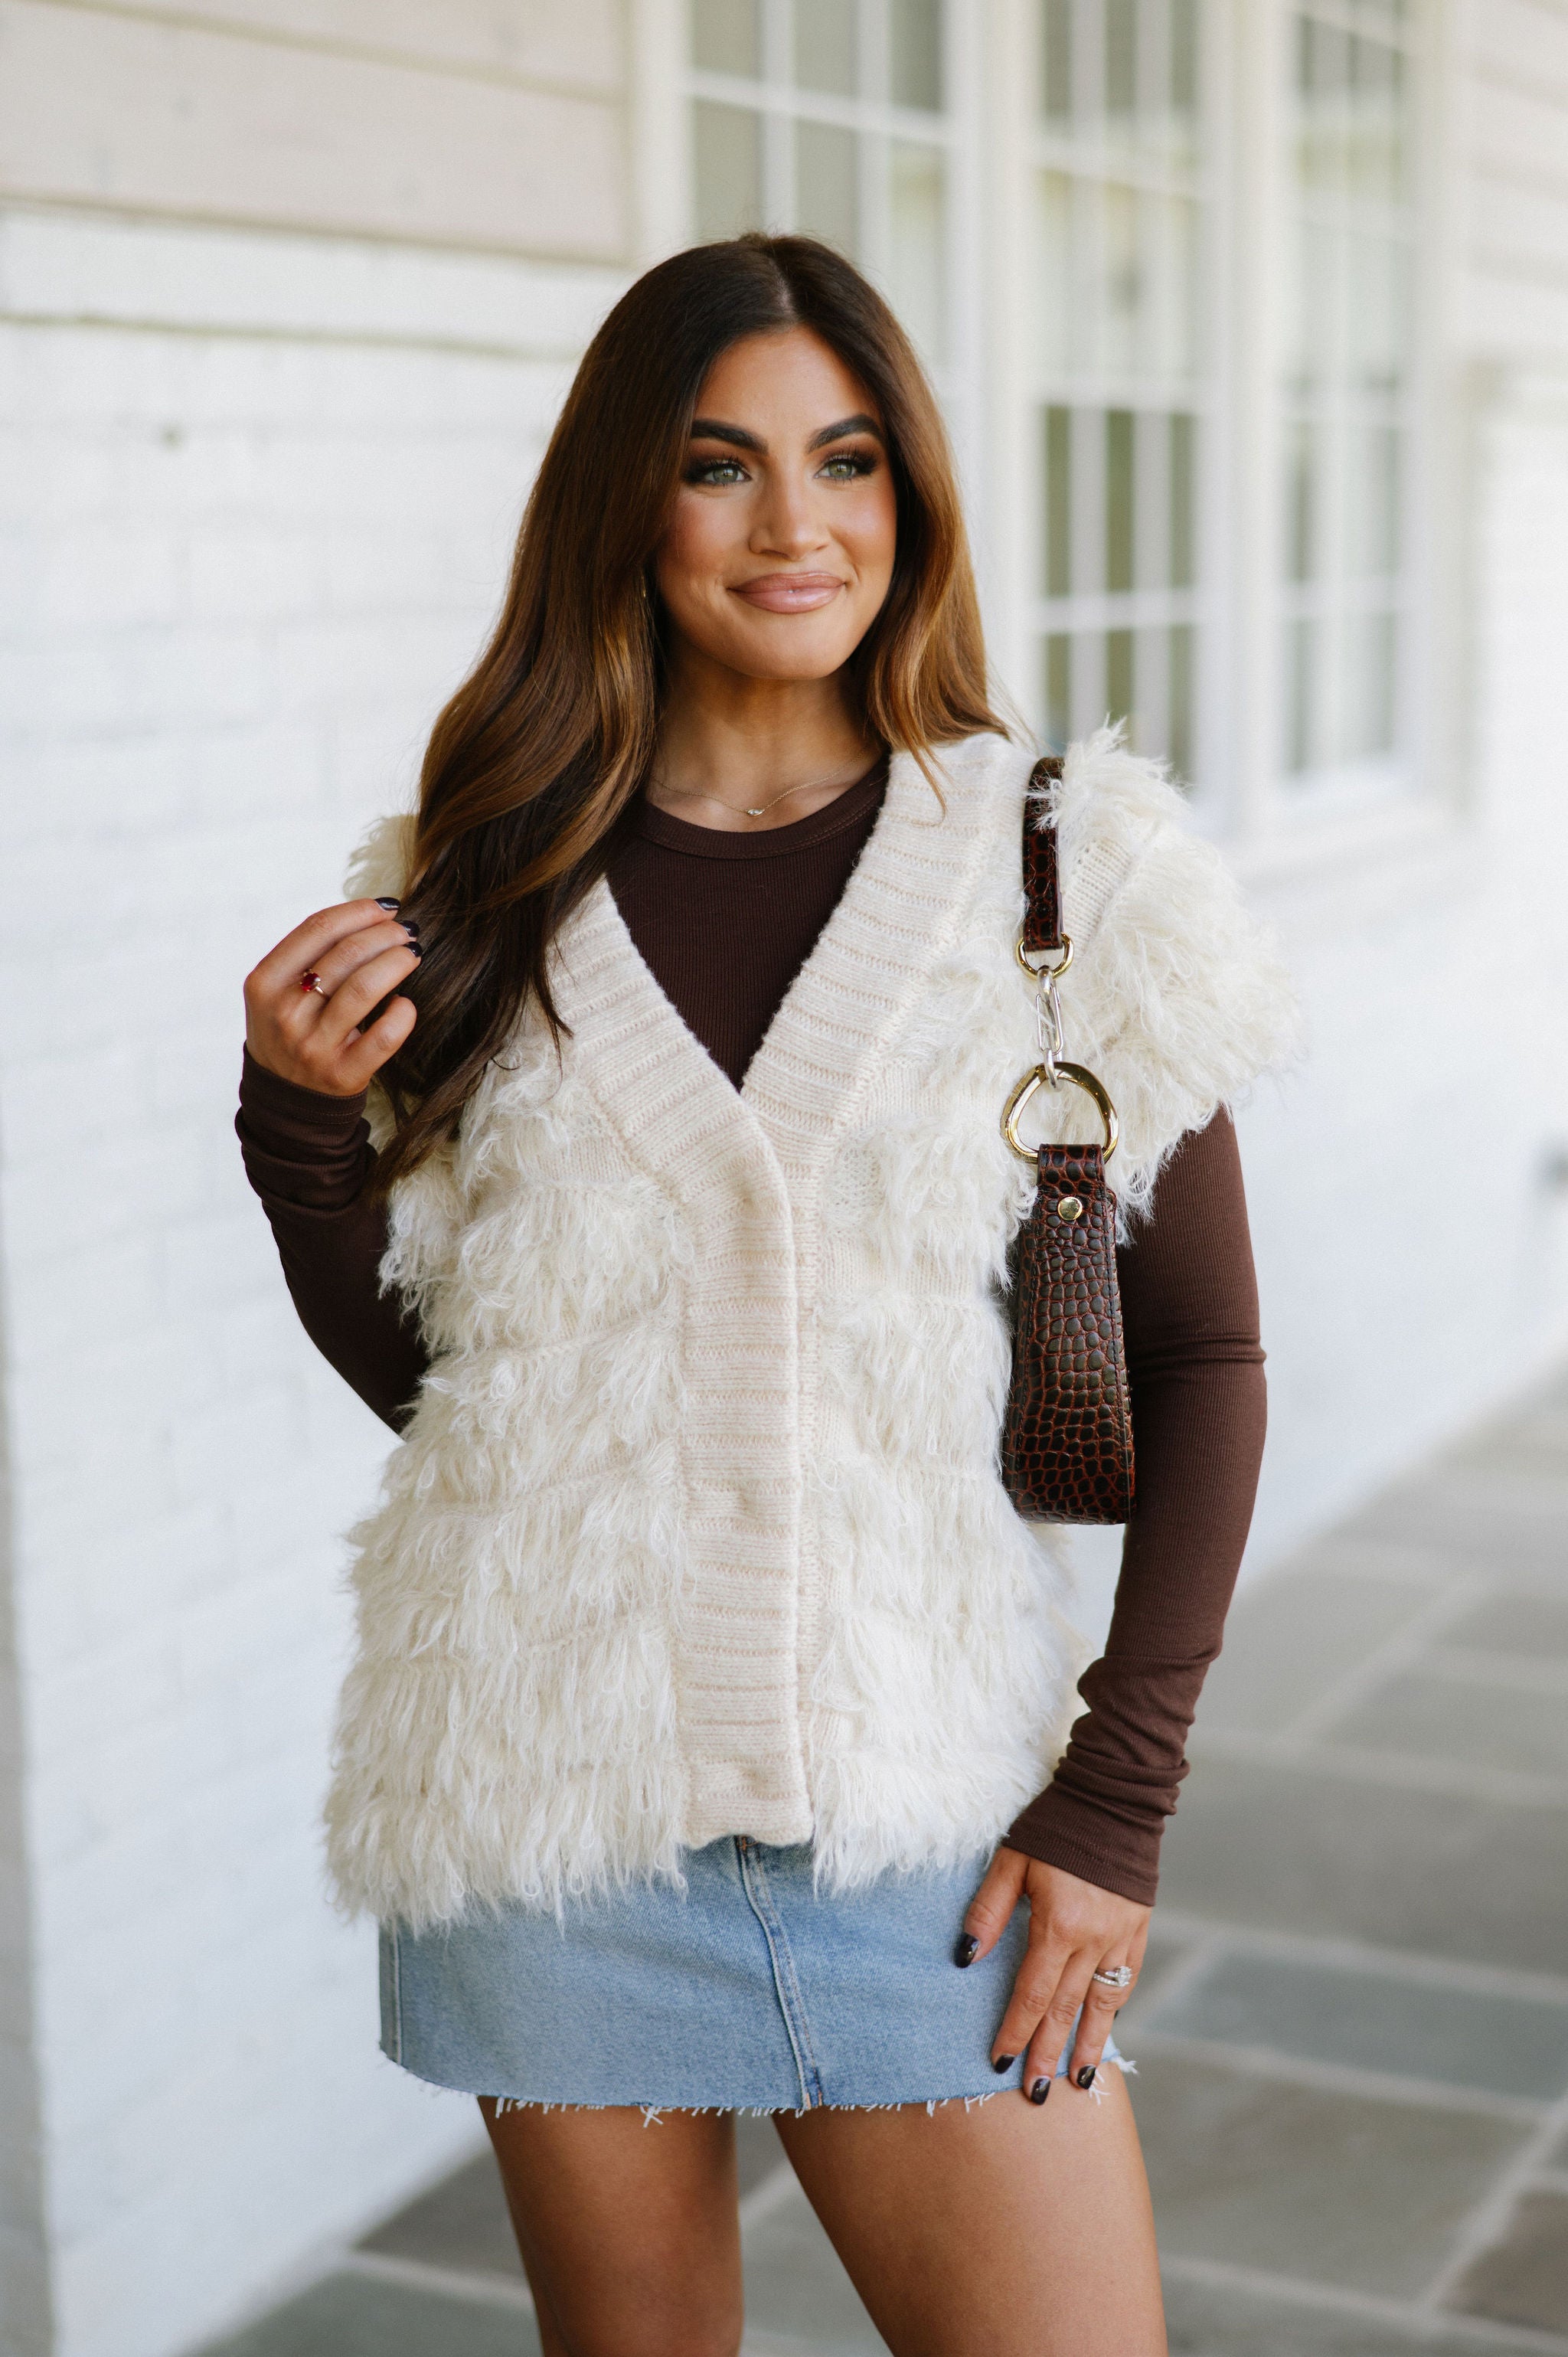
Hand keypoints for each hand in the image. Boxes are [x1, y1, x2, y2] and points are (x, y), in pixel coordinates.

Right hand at [244, 899, 420, 1096]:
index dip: (360, 911)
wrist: (285, 1101)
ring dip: (399, 962)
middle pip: (347, 953)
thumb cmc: (290, 1030)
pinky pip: (384, 1037)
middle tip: (407, 932)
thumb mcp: (276, 992)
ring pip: (366, 988)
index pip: (318, 928)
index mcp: (265, 983)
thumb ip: (308, 955)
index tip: (386, 908)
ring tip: (413, 955)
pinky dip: (403, 1014)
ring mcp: (313, 1046)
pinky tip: (406, 1004)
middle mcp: (285, 1013)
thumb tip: (373, 913)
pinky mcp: (342, 1074)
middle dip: (387, 934)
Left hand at [960, 1846, 1148, 2102]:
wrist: (1114, 1797)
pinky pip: (1125, 1980)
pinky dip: (1113, 2008)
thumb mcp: (1012, 1860)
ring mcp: (1121, 1937)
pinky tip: (1104, 2028)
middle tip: (1035, 2096)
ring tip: (1077, 2082)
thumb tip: (964, 1958)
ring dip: (1087, 2045)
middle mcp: (1093, 1940)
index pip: (1032, 1994)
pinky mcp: (1138, 1928)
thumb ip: (988, 1911)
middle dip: (1047, 2054)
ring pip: (1101, 2004)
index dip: (1015, 2031)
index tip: (1000, 2063)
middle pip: (1066, 2011)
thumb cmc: (1056, 1825)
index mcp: (1058, 1925)